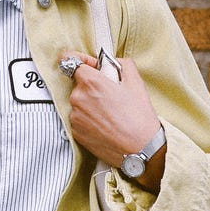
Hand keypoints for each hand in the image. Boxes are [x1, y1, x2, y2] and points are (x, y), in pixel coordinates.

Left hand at [59, 51, 165, 191]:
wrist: (140, 149)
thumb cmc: (139, 117)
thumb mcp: (136, 82)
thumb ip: (121, 64)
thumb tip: (111, 62)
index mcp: (90, 82)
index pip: (70, 61)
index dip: (81, 61)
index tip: (90, 65)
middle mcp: (78, 98)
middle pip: (78, 84)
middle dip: (92, 86)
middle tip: (110, 94)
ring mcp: (75, 117)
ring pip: (79, 102)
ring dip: (90, 103)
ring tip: (110, 112)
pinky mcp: (75, 132)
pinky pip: (79, 118)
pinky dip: (89, 118)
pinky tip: (105, 124)